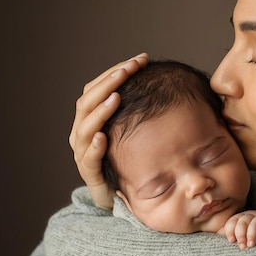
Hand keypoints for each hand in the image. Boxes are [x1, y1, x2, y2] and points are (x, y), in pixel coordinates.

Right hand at [69, 53, 148, 208]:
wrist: (120, 195)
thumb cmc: (131, 157)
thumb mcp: (136, 127)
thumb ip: (144, 106)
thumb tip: (171, 77)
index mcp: (93, 117)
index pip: (98, 87)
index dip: (117, 71)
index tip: (141, 59)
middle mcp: (83, 131)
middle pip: (88, 100)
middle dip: (110, 82)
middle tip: (129, 69)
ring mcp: (84, 152)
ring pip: (84, 126)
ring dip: (100, 109)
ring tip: (116, 97)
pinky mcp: (90, 173)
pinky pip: (88, 158)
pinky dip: (94, 146)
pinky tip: (102, 137)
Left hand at [220, 210, 255, 249]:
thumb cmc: (246, 240)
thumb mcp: (235, 237)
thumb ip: (227, 238)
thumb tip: (213, 241)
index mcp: (238, 219)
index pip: (232, 222)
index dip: (230, 231)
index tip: (231, 241)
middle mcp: (249, 216)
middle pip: (243, 221)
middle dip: (241, 234)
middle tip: (242, 246)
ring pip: (255, 222)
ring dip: (252, 233)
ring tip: (251, 245)